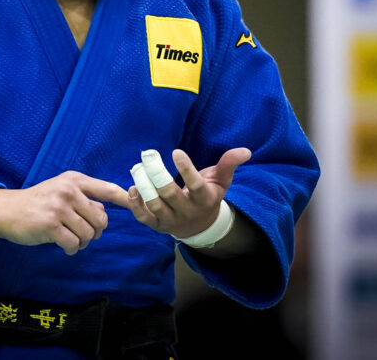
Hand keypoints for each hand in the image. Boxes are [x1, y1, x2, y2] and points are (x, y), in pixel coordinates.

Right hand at [0, 171, 129, 254]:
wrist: (7, 211)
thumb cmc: (37, 202)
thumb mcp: (60, 190)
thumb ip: (83, 198)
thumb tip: (104, 214)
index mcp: (74, 180)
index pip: (107, 189)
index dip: (125, 199)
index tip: (138, 204)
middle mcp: (68, 190)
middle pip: (101, 219)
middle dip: (95, 232)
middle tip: (82, 234)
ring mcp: (59, 207)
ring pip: (88, 234)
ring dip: (82, 242)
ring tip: (70, 239)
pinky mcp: (51, 225)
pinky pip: (74, 244)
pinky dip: (71, 249)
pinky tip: (63, 246)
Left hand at [128, 147, 250, 238]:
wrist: (200, 227)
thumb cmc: (208, 195)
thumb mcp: (221, 181)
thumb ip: (229, 164)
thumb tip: (245, 150)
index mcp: (204, 199)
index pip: (196, 185)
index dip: (186, 169)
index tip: (176, 151)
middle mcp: (187, 211)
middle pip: (169, 194)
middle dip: (157, 174)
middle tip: (147, 155)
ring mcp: (170, 220)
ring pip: (154, 205)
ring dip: (143, 186)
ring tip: (137, 168)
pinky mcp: (156, 225)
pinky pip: (143, 217)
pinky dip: (135, 204)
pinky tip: (131, 187)